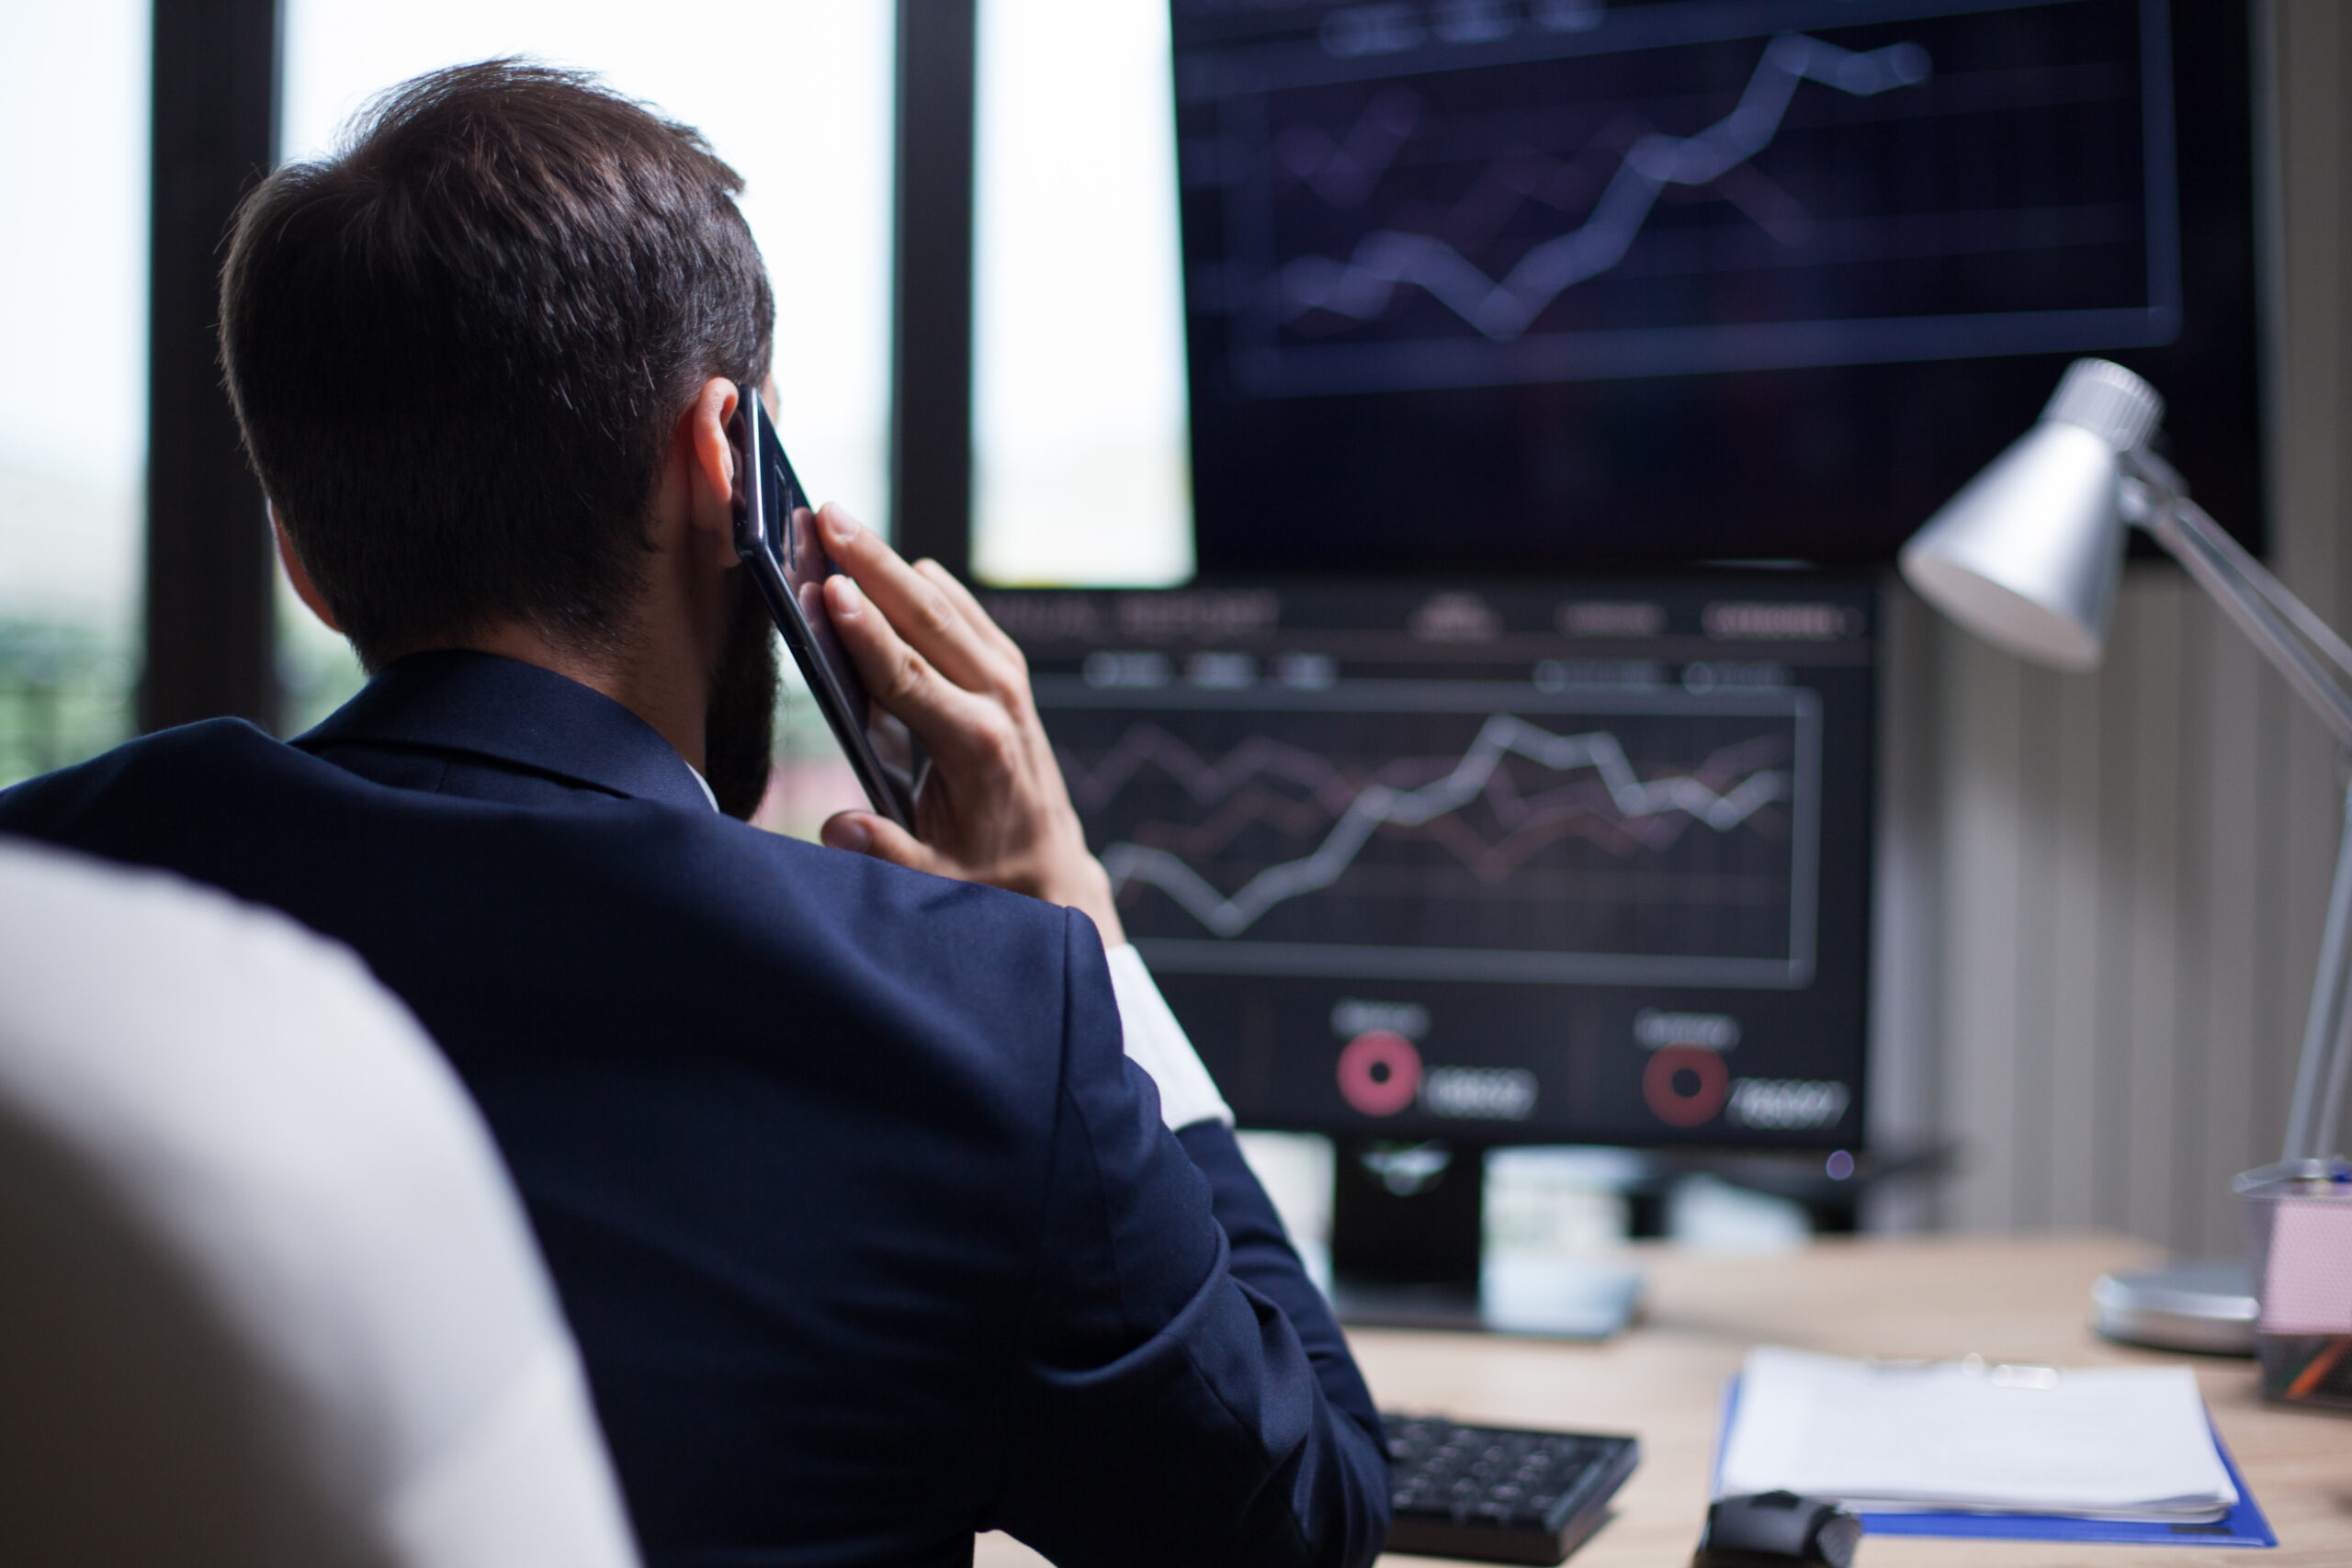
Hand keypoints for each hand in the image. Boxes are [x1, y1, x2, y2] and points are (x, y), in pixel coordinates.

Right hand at [812, 504, 1125, 946]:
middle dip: (875, 566)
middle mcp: (999, 704)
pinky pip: (966, 614)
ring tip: (842, 522)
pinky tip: (894, 561)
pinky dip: (927, 586)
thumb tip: (839, 828)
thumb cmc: (987, 875)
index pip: (911, 678)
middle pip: (930, 621)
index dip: (867, 634)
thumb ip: (887, 855)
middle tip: (826, 517)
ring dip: (894, 564)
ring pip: (947, 606)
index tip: (830, 589)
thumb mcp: (937, 883)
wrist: (1052, 872)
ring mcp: (1010, 683)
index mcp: (976, 749)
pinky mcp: (1009, 675)